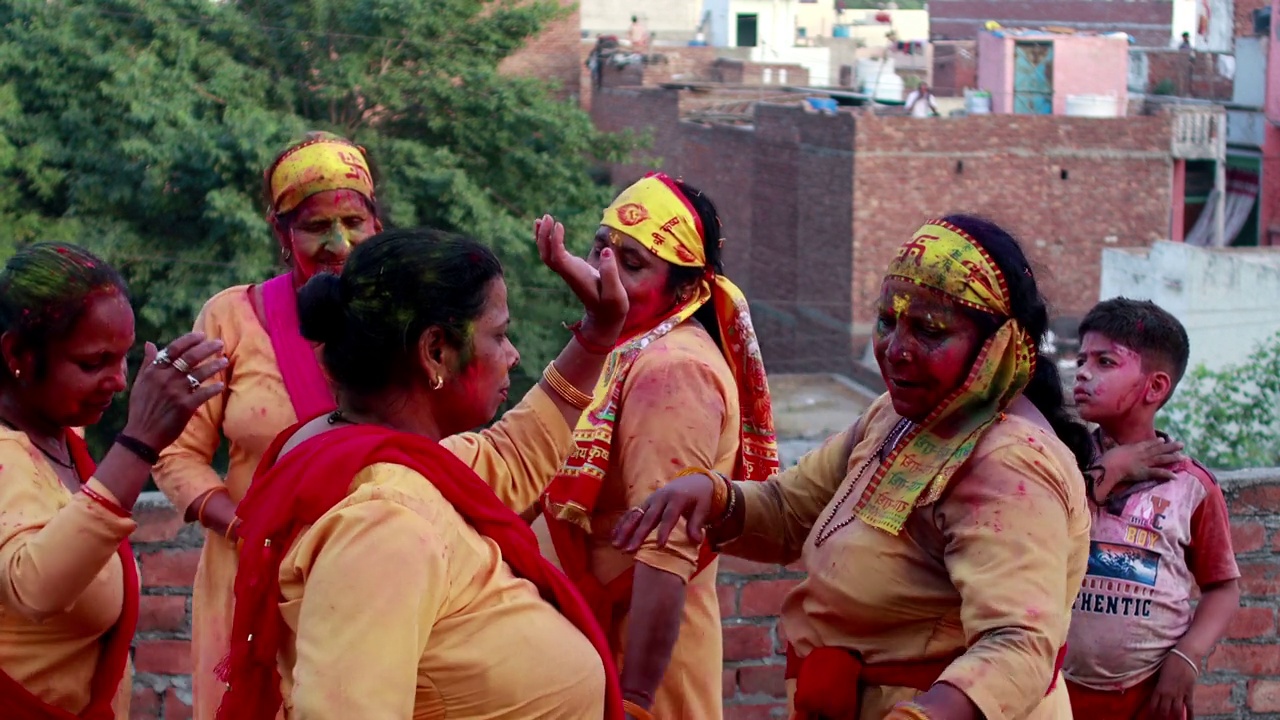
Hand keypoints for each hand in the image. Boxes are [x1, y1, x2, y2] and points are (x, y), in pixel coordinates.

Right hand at [123, 333, 225, 450]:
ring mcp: (176, 392)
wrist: (142, 435)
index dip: (189, 340)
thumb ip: (148, 363)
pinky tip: (222, 385)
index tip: (202, 335)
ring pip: (199, 373)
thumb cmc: (141, 409)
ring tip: (225, 360)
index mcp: (154, 371)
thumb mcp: (139, 383)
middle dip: (207, 348)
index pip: (174, 349)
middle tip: (219, 343)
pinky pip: (204, 393)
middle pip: (190, 357)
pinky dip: (214, 388)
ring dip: (214, 365)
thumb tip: (150, 344)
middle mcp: (165, 378)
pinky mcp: (185, 406)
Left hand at [535, 215, 627, 345]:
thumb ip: (611, 273)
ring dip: (542, 237)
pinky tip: (549, 228)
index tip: (559, 225)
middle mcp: (568, 273)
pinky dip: (549, 240)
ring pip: (547, 255)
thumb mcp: (616, 293)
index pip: (558, 258)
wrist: (605, 317)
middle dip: (544, 236)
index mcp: (576, 277)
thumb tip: (606, 251)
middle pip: (547, 256)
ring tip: (541, 219)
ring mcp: (568, 271)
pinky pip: (554, 253)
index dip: (555, 242)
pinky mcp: (571, 268)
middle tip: (546, 217)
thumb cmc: (613, 306)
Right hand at [612, 472, 717, 550]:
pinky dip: (623, 524)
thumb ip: (698, 523)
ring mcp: (651, 500)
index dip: (664, 531)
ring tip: (617, 545)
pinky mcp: (646, 503)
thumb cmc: (700, 497)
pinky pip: (632, 513)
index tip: (659, 547)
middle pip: (649, 518)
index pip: (669, 517)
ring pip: (636, 516)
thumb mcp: (704, 507)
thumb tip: (696, 540)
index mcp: (676, 498)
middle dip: (638, 534)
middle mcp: (661, 498)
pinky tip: (614, 536)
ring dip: (625, 530)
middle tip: (630, 550)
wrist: (694, 479)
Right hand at [1095, 439, 1183, 499]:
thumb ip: (1111, 444)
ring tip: (1183, 457)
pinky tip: (1175, 476)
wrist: (1109, 466)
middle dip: (1170, 447)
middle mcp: (1142, 453)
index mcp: (1134, 447)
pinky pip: (1158, 473)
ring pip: (1161, 459)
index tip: (1163, 439)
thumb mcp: (1110, 448)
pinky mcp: (1145, 472)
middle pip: (1158, 449)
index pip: (1147, 444)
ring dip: (1173, 457)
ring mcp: (1144, 463)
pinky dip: (1167, 474)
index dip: (1156, 442)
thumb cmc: (1107, 458)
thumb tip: (1107, 439)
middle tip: (1181, 444)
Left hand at [1146, 651, 1196, 719]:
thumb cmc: (1171, 660)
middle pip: (1164, 709)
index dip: (1152, 711)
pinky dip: (1190, 715)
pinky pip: (1190, 706)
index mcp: (1159, 687)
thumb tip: (1158, 688)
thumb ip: (1160, 682)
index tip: (1150, 716)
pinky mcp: (1190, 692)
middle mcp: (1168, 693)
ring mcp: (1180, 693)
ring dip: (1174, 717)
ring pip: (1176, 710)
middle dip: (1162, 715)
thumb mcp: (1161, 672)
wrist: (1185, 655)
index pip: (1153, 703)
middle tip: (1161, 719)